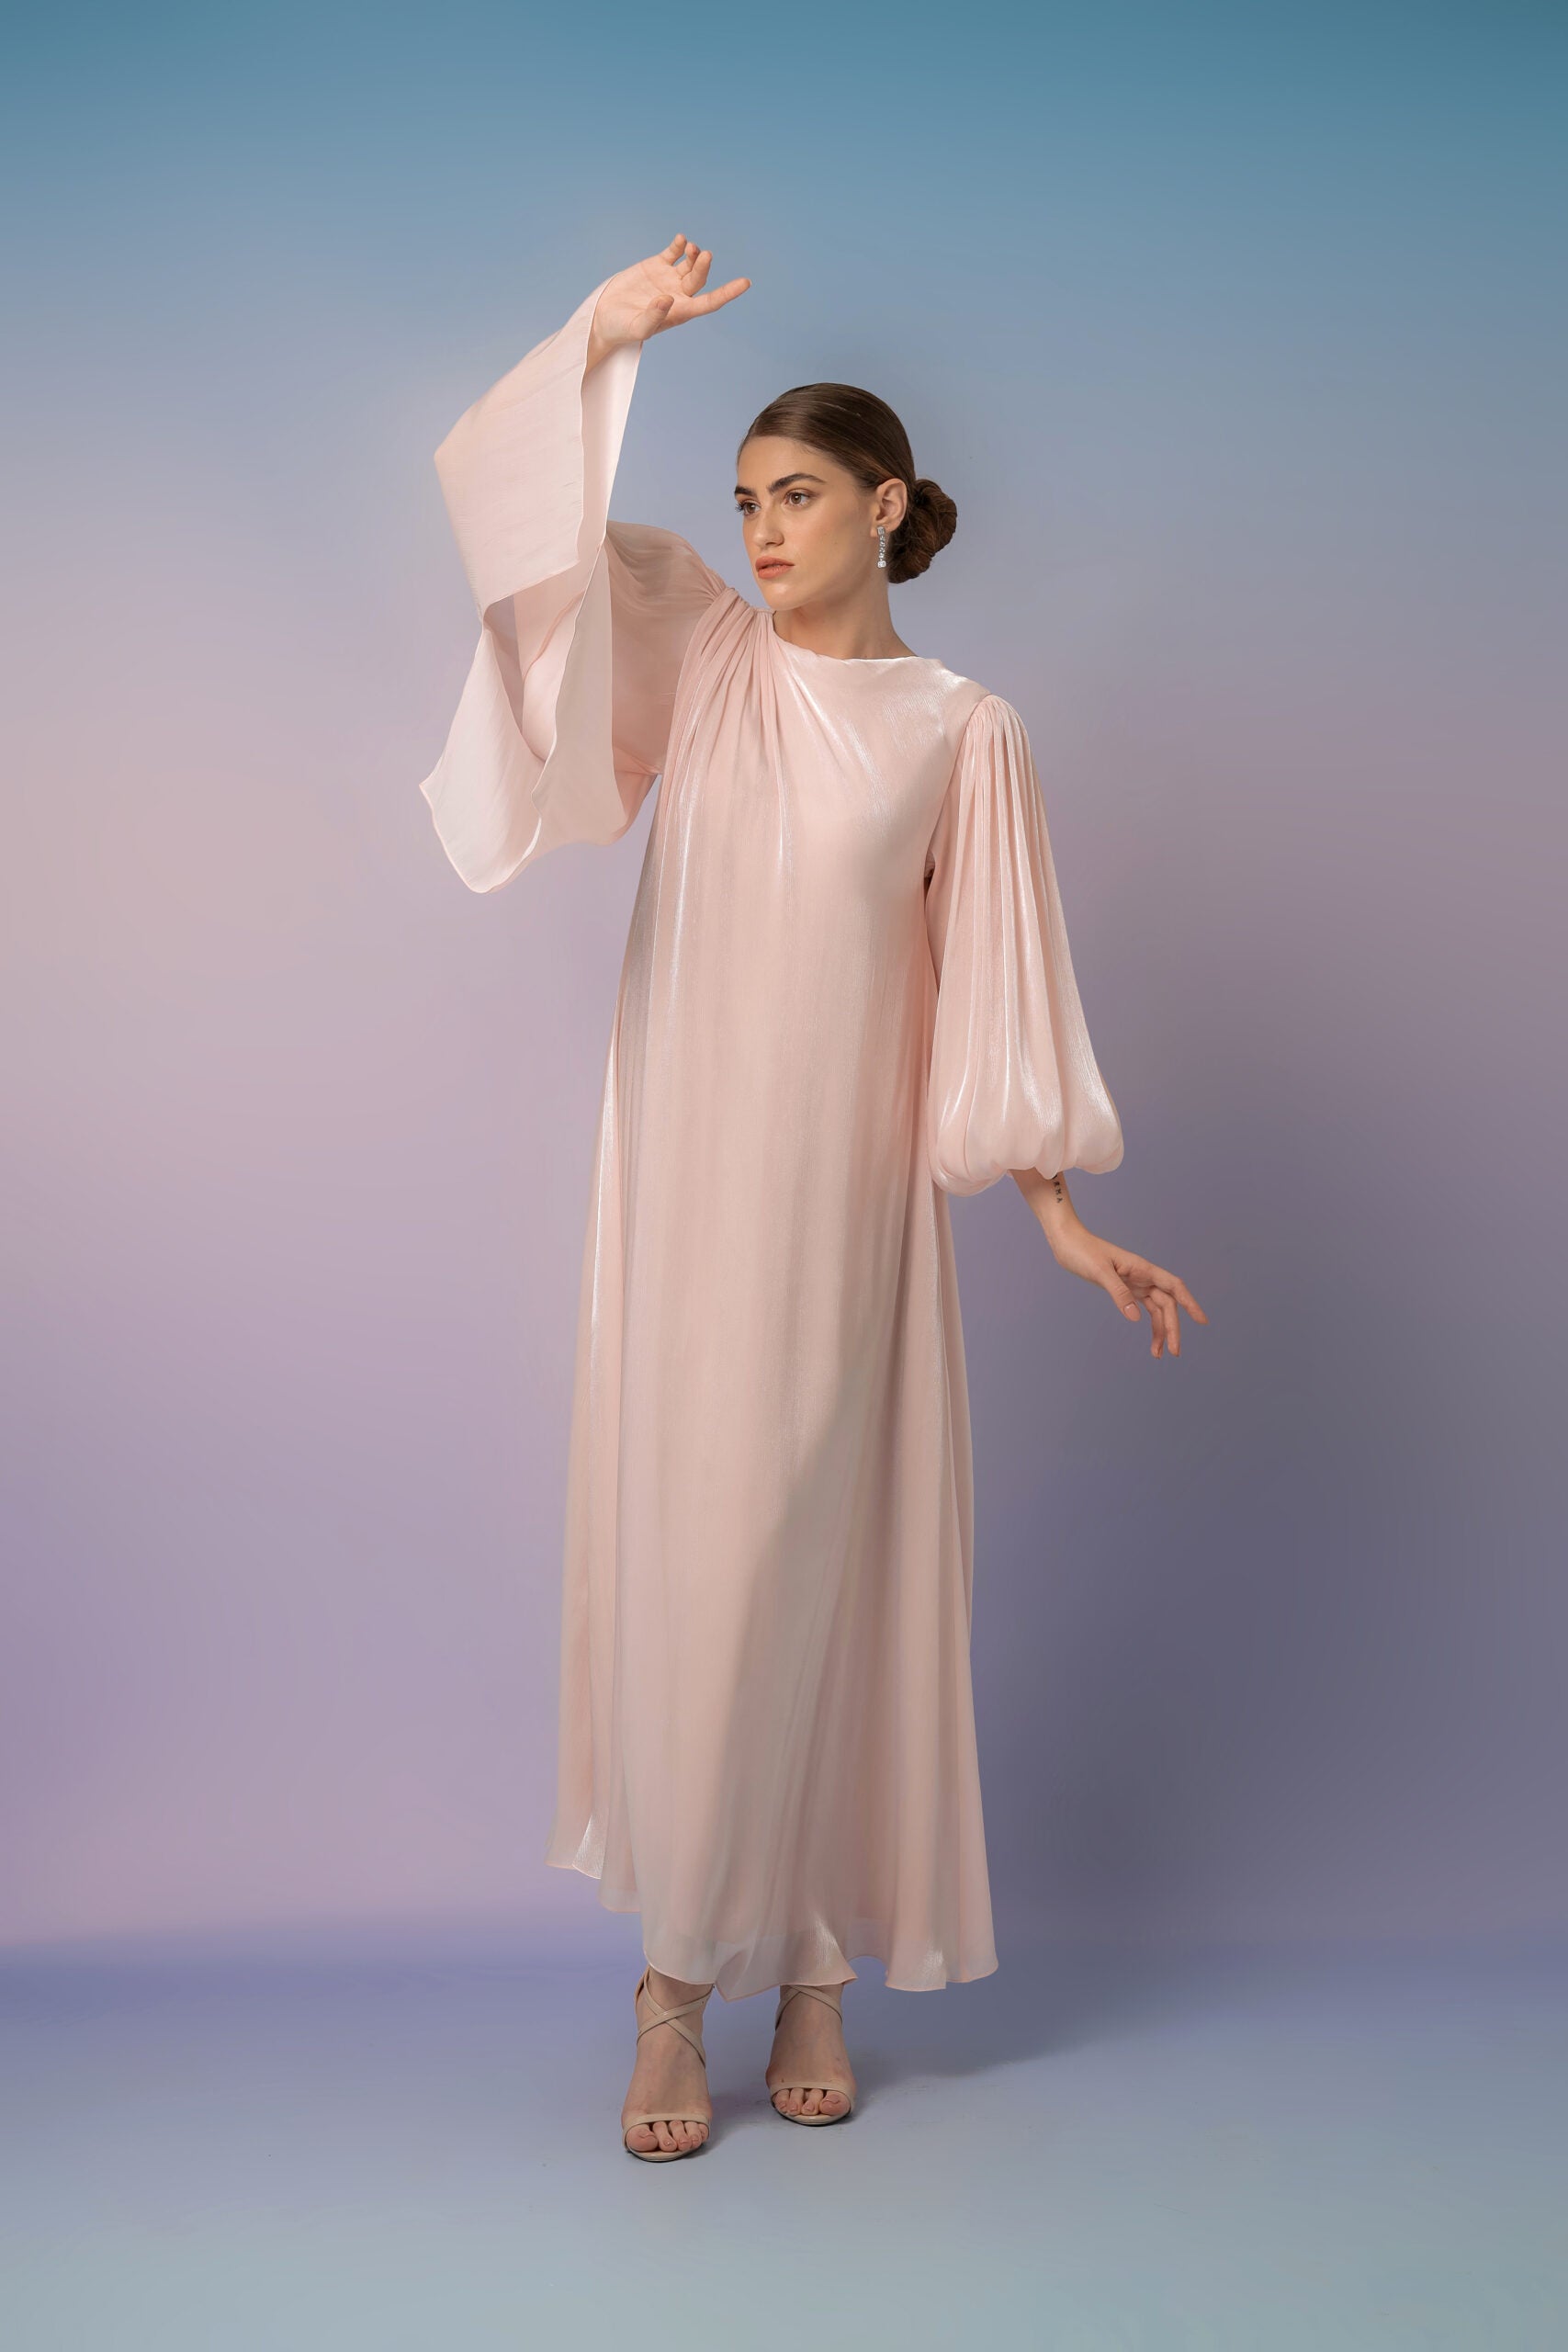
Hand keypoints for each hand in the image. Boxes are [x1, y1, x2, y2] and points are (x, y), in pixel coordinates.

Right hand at [587, 233, 749, 366]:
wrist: (604, 317)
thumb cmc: (621, 329)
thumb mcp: (636, 328)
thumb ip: (653, 316)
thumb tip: (667, 299)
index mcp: (680, 312)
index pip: (709, 302)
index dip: (728, 293)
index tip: (745, 283)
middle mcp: (678, 295)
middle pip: (699, 278)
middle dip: (704, 266)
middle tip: (704, 254)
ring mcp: (668, 279)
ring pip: (689, 264)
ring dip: (694, 254)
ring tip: (691, 247)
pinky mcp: (656, 266)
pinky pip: (673, 253)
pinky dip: (679, 245)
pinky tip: (681, 240)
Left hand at [1050, 1221, 1208, 1360]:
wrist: (1068, 1242)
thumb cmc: (1082, 1251)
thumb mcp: (1099, 1271)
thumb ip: (1118, 1293)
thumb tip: (1135, 1318)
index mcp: (1143, 1268)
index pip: (1174, 1286)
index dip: (1190, 1303)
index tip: (1202, 1321)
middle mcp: (1144, 1276)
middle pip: (1168, 1304)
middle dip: (1173, 1328)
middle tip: (1174, 1352)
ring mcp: (1136, 1283)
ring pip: (1158, 1310)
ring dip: (1161, 1331)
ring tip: (1159, 1354)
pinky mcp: (1126, 1290)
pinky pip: (1145, 1309)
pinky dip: (1149, 1326)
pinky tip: (1150, 1342)